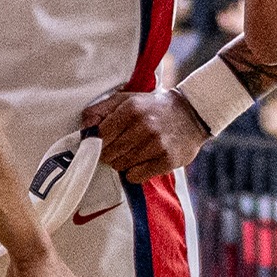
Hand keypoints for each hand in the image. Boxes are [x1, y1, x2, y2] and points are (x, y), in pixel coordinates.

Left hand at [83, 90, 209, 184]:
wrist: (192, 113)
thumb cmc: (153, 107)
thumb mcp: (127, 99)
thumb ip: (102, 109)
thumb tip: (84, 126)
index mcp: (131, 109)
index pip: (100, 136)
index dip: (98, 142)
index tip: (103, 143)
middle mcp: (144, 126)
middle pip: (109, 153)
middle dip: (110, 154)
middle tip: (119, 148)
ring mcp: (157, 144)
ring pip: (121, 166)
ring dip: (123, 163)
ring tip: (133, 152)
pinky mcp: (167, 160)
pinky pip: (136, 177)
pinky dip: (135, 173)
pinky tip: (143, 162)